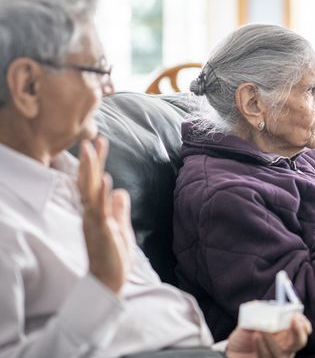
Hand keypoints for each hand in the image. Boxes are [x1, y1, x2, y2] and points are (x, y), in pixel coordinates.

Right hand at [77, 137, 133, 293]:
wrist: (109, 280)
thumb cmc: (113, 255)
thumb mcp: (120, 227)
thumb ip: (119, 209)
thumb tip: (121, 191)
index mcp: (95, 211)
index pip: (94, 181)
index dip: (96, 162)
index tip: (99, 142)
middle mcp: (91, 213)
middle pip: (89, 182)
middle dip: (91, 160)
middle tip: (92, 139)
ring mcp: (94, 221)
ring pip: (91, 191)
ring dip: (92, 170)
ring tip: (92, 151)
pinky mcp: (101, 231)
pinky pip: (101, 210)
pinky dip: (103, 195)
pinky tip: (107, 181)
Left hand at [226, 314, 311, 357]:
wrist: (231, 352)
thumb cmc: (244, 335)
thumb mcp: (249, 320)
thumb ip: (256, 312)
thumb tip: (259, 304)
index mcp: (285, 331)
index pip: (302, 328)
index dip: (302, 323)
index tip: (296, 316)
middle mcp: (285, 345)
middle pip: (299, 342)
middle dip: (298, 332)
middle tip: (292, 321)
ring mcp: (277, 355)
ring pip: (282, 353)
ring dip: (272, 340)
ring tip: (258, 330)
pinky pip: (269, 357)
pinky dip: (262, 347)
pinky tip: (256, 338)